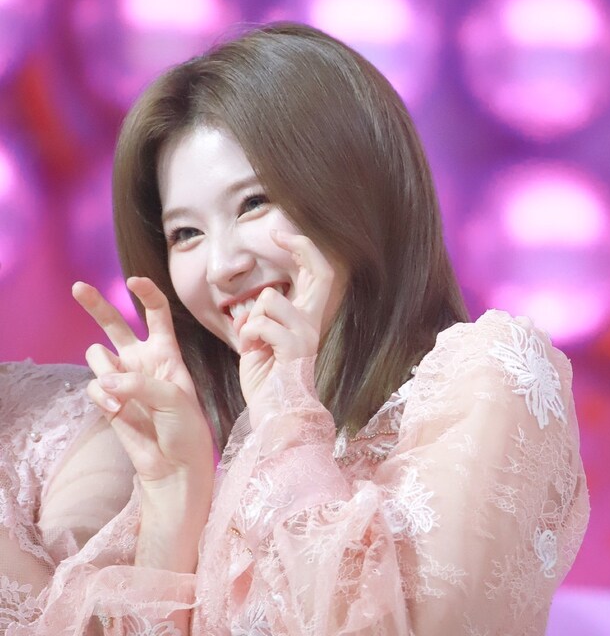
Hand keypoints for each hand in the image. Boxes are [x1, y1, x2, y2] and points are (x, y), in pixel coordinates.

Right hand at [72, 277, 213, 488]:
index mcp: (167, 353)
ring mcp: (122, 380)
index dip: (147, 294)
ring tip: (121, 393)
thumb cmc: (186, 429)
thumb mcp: (174, 398)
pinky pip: (93, 385)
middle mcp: (142, 361)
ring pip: (98, 355)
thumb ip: (139, 383)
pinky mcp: (107, 400)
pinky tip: (115, 410)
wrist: (176, 466)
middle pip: (116, 324)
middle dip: (97, 305)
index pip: (157, 314)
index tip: (134, 281)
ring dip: (105, 369)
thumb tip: (104, 379)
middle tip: (78, 287)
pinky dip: (101, 395)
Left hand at [236, 230, 335, 413]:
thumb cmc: (266, 381)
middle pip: (322, 271)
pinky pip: (261, 324)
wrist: (275, 415)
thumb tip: (249, 306)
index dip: (303, 249)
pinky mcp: (295, 348)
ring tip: (251, 343)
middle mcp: (312, 323)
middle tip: (277, 235)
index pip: (316, 275)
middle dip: (299, 247)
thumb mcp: (259, 342)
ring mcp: (306, 335)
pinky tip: (251, 353)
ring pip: (271, 298)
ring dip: (250, 319)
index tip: (280, 234)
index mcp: (305, 320)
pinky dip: (247, 337)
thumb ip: (259, 319)